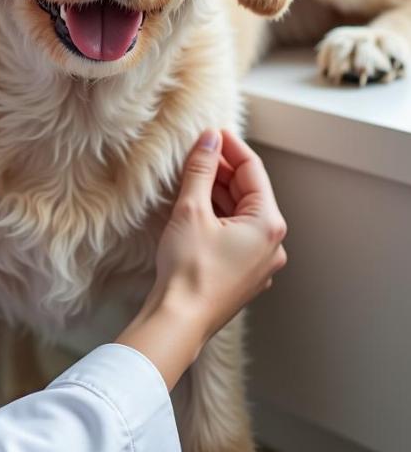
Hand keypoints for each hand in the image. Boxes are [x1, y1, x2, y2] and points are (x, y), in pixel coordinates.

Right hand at [116, 129, 286, 389]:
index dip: (231, 148)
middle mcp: (272, 245)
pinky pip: (234, 236)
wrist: (179, 320)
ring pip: (241, 216)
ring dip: (218, 194)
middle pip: (249, 194)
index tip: (212, 132)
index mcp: (268, 225)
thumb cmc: (188, 268)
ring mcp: (259, 264)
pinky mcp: (241, 276)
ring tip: (192, 177)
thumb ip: (201, 170)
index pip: (253, 172)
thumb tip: (208, 139)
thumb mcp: (191, 210)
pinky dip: (218, 218)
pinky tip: (196, 210)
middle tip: (197, 152)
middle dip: (222, 171)